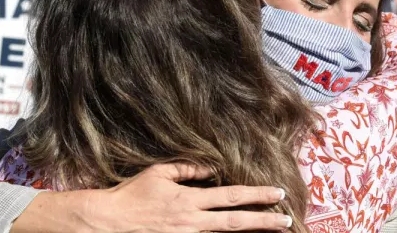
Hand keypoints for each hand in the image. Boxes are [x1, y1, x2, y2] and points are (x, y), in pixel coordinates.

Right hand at [13, 163, 291, 231]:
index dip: (256, 195)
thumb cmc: (132, 195)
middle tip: (286, 220)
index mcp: (189, 200)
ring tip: (272, 230)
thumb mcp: (159, 173)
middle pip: (236, 222)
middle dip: (264, 221)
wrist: (110, 222)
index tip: (277, 194)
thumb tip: (211, 169)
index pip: (230, 197)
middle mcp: (193, 222)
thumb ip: (188, 170)